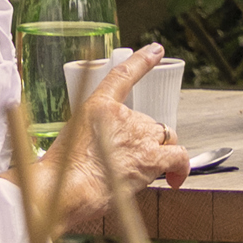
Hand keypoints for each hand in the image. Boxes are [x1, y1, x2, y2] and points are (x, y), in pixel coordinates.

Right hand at [43, 66, 188, 236]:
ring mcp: (140, 138)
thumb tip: (95, 149)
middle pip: (148, 122)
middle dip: (144, 140)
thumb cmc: (61, 172)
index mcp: (100, 105)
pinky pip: (178, 156)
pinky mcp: (152, 161)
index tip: (155, 51)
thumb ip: (89, 136)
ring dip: (162, 154)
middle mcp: (125, 116)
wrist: (67, 191)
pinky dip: (181, 167)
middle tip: (130, 160)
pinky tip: (176, 178)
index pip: (124, 74)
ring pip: (165, 138)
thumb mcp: (66, 140)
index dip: (142, 61)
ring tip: (149, 172)